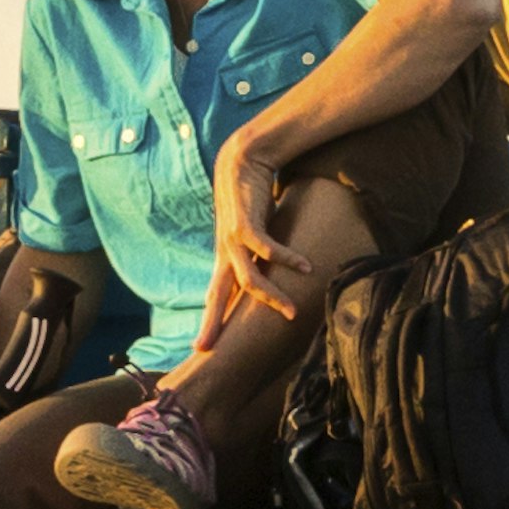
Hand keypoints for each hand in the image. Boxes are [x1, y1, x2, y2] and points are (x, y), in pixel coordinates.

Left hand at [204, 131, 309, 334]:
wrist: (241, 160)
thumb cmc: (250, 198)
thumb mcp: (252, 233)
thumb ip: (258, 255)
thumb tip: (273, 273)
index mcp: (225, 257)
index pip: (216, 295)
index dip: (210, 320)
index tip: (202, 347)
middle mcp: (225, 252)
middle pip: (216, 295)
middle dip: (212, 321)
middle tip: (206, 348)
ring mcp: (233, 239)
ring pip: (247, 278)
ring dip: (270, 297)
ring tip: (291, 314)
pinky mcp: (246, 222)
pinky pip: (267, 248)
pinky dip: (286, 259)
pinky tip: (306, 267)